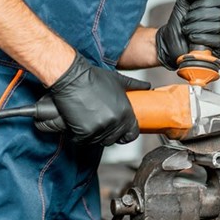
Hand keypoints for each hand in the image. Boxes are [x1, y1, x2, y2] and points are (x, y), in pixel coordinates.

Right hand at [34, 52, 149, 144]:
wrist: (72, 78)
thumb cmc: (93, 78)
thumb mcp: (118, 80)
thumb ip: (134, 85)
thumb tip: (147, 86)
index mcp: (126, 112)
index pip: (132, 134)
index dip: (126, 135)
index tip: (120, 134)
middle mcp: (115, 122)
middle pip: (113, 139)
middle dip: (106, 133)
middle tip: (97, 122)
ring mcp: (100, 128)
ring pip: (97, 141)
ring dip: (91, 134)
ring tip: (87, 119)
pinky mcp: (84, 132)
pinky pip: (82, 141)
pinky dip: (78, 135)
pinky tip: (77, 123)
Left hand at [155, 0, 219, 69]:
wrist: (171, 42)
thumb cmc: (179, 24)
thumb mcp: (182, 2)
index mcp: (217, 8)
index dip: (205, 3)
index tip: (191, 8)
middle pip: (219, 14)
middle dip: (198, 16)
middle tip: (186, 20)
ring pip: (218, 27)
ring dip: (197, 27)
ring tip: (187, 30)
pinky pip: (217, 40)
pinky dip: (201, 38)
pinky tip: (192, 38)